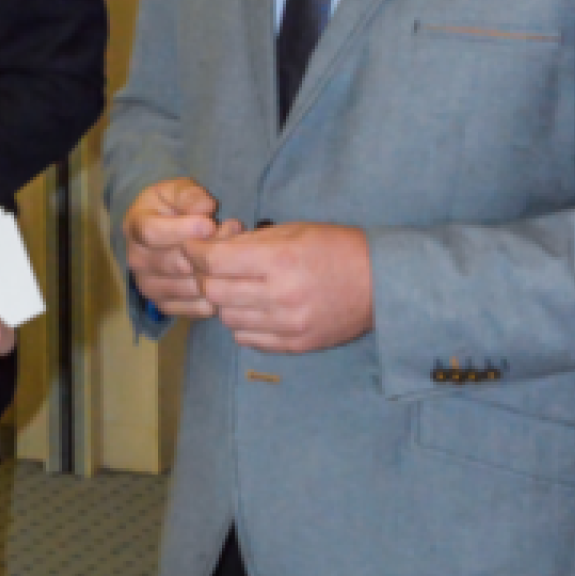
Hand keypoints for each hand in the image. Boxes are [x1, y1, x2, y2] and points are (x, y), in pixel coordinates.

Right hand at [124, 178, 234, 317]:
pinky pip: (195, 308)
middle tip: (234, 236)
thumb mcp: (178, 189)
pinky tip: (230, 278)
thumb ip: (189, 195)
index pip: (151, 232)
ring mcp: (148, 285)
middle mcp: (136, 259)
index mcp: (135, 226)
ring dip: (216, 274)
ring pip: (188, 287)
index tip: (210, 224)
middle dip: (207, 252)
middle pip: (173, 263)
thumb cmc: (173, 206)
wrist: (164, 231)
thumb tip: (204, 208)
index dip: (181, 229)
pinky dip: (217, 296)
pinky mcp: (164, 305)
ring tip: (236, 255)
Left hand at [186, 221, 373, 352]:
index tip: (193, 249)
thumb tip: (211, 248)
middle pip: (214, 293)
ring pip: (228, 319)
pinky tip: (254, 308)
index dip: (195, 253)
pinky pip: (248, 338)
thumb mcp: (294, 230)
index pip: (214, 261)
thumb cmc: (337, 248)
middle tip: (211, 269)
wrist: (381, 283)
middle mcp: (280, 295)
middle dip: (205, 278)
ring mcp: (288, 325)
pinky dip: (243, 324)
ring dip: (224, 303)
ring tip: (237, 289)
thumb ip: (251, 242)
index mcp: (279, 260)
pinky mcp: (295, 344)